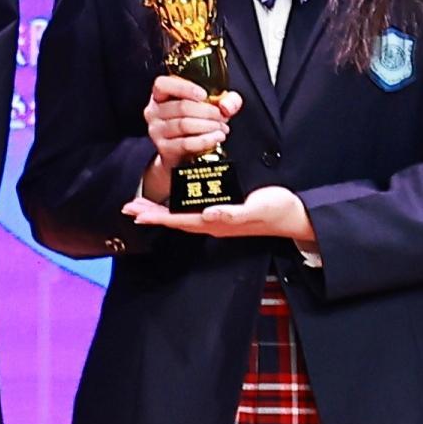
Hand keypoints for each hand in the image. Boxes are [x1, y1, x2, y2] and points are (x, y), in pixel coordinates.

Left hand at [121, 183, 313, 248]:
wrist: (294, 215)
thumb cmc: (276, 210)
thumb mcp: (256, 208)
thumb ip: (232, 213)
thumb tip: (207, 214)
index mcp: (217, 222)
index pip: (180, 220)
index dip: (157, 217)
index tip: (136, 213)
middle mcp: (213, 222)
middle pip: (175, 219)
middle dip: (151, 213)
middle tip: (128, 208)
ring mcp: (218, 218)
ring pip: (182, 215)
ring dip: (161, 211)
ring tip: (141, 205)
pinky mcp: (224, 211)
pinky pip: (194, 210)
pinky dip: (178, 206)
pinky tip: (173, 200)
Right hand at [143, 75, 237, 166]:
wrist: (184, 153)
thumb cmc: (196, 122)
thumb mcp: (213, 105)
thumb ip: (227, 99)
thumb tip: (226, 106)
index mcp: (161, 95)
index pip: (163, 85)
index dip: (184, 88)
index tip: (204, 95)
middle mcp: (154, 111)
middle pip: (181, 107)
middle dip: (207, 111)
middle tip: (221, 117)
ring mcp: (157, 130)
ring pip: (184, 125)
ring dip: (208, 126)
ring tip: (221, 128)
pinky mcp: (164, 148)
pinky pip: (186, 143)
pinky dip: (205, 140)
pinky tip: (216, 137)